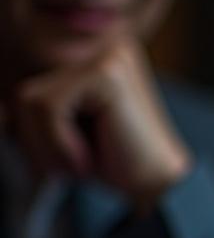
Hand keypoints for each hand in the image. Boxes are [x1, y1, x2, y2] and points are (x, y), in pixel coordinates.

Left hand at [6, 37, 190, 207]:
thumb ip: (31, 117)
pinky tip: (93, 158)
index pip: (29, 90)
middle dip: (40, 141)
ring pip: (31, 100)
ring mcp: (105, 56)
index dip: (34, 134)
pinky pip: (48, 108)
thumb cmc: (118, 165)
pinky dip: (61, 144)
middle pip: (26, 94)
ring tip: (87, 161)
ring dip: (49, 146)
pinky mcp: (106, 73)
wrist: (162, 190)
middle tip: (79, 165)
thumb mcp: (63, 136)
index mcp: (91, 58)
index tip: (66, 159)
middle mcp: (99, 47)